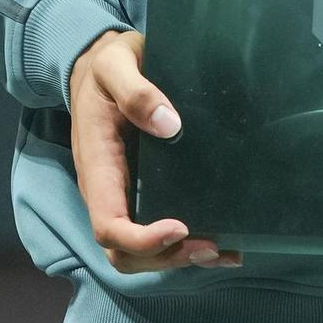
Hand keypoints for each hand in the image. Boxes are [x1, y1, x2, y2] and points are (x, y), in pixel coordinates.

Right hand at [68, 28, 241, 274]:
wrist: (98, 63)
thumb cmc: (106, 65)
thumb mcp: (114, 65)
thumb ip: (136, 91)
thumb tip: (171, 125)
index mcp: (97, 167)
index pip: (108, 225)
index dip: (142, 239)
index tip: (180, 226)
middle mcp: (108, 190)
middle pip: (124, 253)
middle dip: (166, 257)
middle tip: (211, 245)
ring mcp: (125, 194)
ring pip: (143, 252)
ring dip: (180, 258)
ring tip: (224, 251)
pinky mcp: (143, 189)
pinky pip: (159, 231)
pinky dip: (189, 246)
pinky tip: (225, 245)